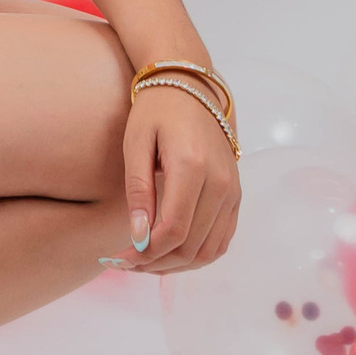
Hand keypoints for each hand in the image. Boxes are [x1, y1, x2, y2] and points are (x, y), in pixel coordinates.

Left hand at [105, 85, 239, 274]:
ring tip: (145, 261)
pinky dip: (196, 256)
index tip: (119, 257)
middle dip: (155, 263)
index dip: (145, 252)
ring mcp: (232, 192)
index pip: (173, 230)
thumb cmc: (156, 112)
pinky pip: (221, 241)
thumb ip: (138, 191)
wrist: (192, 89)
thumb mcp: (136, 144)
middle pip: (190, 246)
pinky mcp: (235, 196)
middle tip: (125, 262)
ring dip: (175, 265)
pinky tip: (169, 252)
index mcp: (192, 166)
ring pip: (208, 251)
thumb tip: (138, 238)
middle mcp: (220, 183)